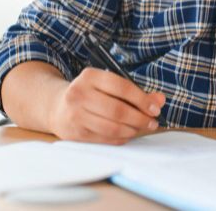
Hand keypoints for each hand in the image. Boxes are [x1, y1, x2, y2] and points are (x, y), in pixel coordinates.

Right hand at [49, 67, 165, 144]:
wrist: (56, 106)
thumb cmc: (90, 94)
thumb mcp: (108, 86)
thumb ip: (135, 92)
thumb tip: (160, 100)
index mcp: (90, 76)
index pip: (122, 87)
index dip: (142, 100)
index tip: (155, 108)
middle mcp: (79, 94)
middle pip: (118, 110)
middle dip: (140, 118)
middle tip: (152, 122)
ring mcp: (75, 115)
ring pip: (112, 127)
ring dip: (132, 130)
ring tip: (140, 128)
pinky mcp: (75, 133)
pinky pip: (105, 139)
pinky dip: (121, 138)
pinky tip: (127, 134)